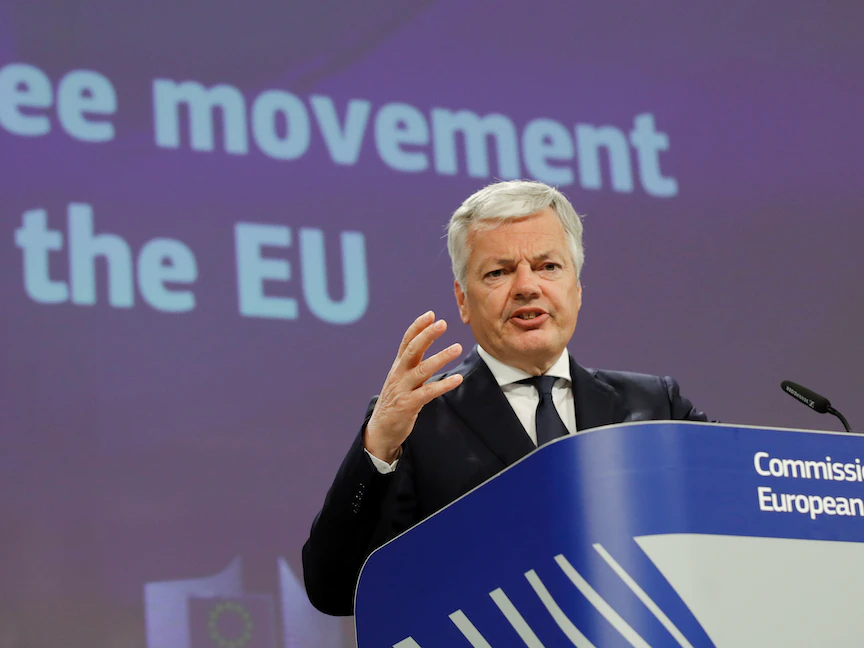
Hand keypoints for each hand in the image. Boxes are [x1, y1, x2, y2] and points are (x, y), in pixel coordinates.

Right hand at [364, 311, 463, 461]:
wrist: (380, 430)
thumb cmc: (395, 402)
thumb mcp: (401, 379)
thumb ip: (412, 363)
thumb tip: (424, 344)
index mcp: (398, 366)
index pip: (407, 341)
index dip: (418, 327)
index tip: (431, 314)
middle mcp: (399, 374)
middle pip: (412, 350)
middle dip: (427, 335)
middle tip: (442, 323)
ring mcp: (402, 389)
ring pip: (422, 369)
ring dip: (441, 357)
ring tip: (458, 347)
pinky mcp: (408, 405)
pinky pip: (428, 392)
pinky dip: (444, 385)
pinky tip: (458, 379)